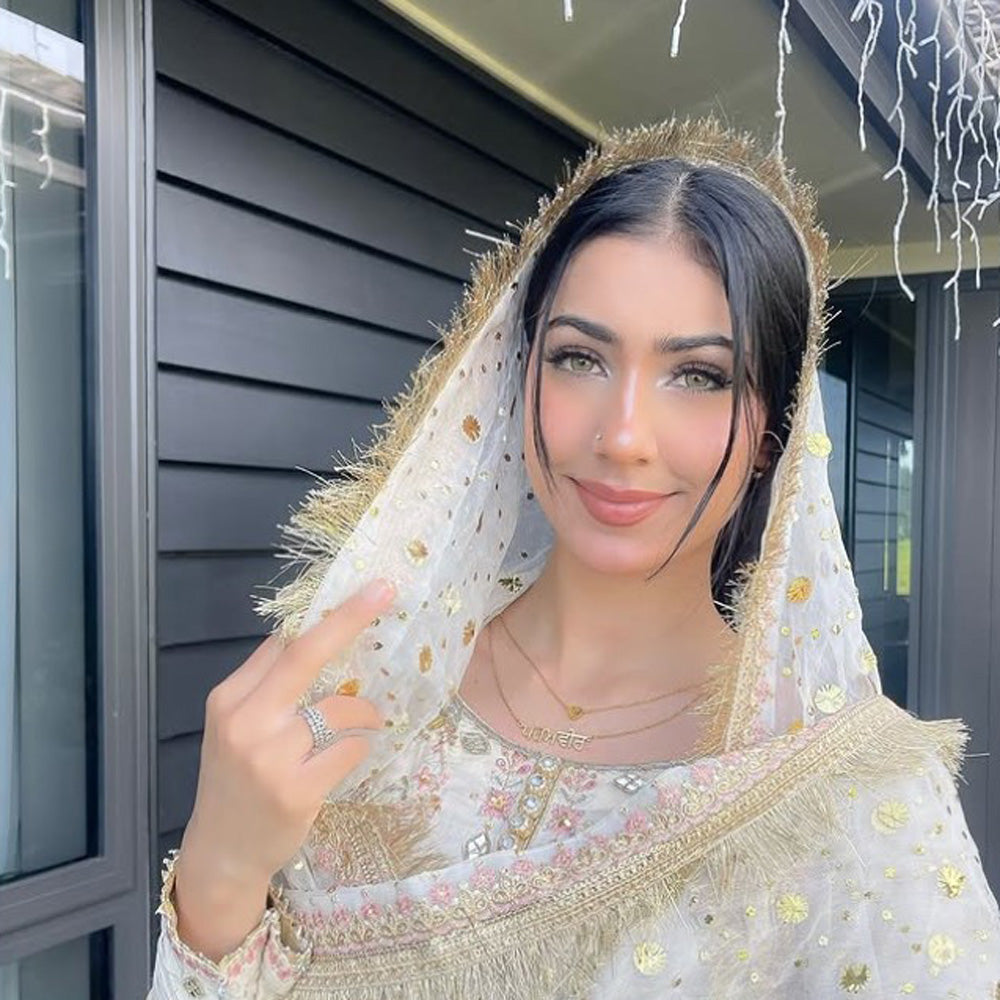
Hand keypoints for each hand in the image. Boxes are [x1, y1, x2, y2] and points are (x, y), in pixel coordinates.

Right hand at [173, 578, 394, 957]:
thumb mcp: (236, 728)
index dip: (324, 617)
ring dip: (365, 710)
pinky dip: (361, 745)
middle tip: (384, 591)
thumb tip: (313, 636)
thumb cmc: (236, 782)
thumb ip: (267, 688)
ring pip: (338, 708)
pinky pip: (349, 750)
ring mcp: (269, 758)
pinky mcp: (295, 791)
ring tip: (371, 718)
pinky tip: (356, 751)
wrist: (221, 852)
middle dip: (348, 619)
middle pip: (304, 655)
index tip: (362, 593)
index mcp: (229, 699)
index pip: (281, 644)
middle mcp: (245, 722)